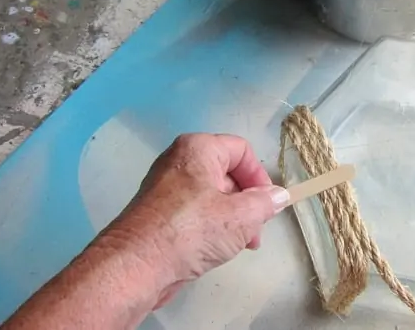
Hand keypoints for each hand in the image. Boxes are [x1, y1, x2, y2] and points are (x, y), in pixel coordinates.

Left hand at [99, 133, 288, 308]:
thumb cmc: (191, 231)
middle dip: (248, 203)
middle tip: (256, 230)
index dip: (260, 176)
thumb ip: (265, 203)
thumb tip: (279, 196)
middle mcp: (180, 160)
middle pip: (228, 174)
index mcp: (198, 148)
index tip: (267, 204)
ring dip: (233, 219)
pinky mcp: (160, 211)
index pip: (242, 150)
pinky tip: (217, 248)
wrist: (136, 265)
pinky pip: (196, 211)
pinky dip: (212, 226)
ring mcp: (166, 186)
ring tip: (240, 244)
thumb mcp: (241, 217)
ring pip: (213, 195)